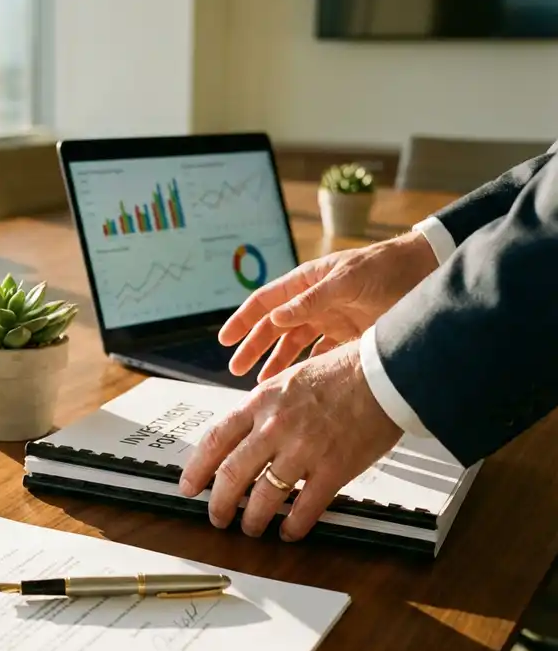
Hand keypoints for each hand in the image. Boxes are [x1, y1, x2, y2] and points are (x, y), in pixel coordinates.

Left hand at [178, 340, 401, 541]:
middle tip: (216, 517)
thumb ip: (263, 409)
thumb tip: (241, 438)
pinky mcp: (333, 468)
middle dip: (219, 503)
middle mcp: (275, 426)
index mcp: (260, 402)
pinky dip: (293, 525)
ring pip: (264, 496)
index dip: (197, 468)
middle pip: (232, 474)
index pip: (215, 439)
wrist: (384, 372)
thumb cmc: (339, 373)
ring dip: (252, 519)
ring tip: (250, 528)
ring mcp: (303, 449)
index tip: (188, 486)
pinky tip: (288, 532)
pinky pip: (306, 507)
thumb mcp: (287, 381)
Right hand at [219, 231, 437, 380]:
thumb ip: (311, 300)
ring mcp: (329, 320)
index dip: (242, 321)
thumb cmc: (385, 267)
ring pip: (293, 345)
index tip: (225, 340)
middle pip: (273, 327)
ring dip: (276, 362)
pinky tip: (297, 383)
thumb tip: (276, 318)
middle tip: (236, 369)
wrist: (426, 273)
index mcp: (306, 282)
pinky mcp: (347, 336)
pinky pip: (318, 355)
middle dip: (253, 348)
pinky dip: (306, 369)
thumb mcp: (346, 280)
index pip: (265, 302)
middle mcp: (312, 302)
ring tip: (261, 382)